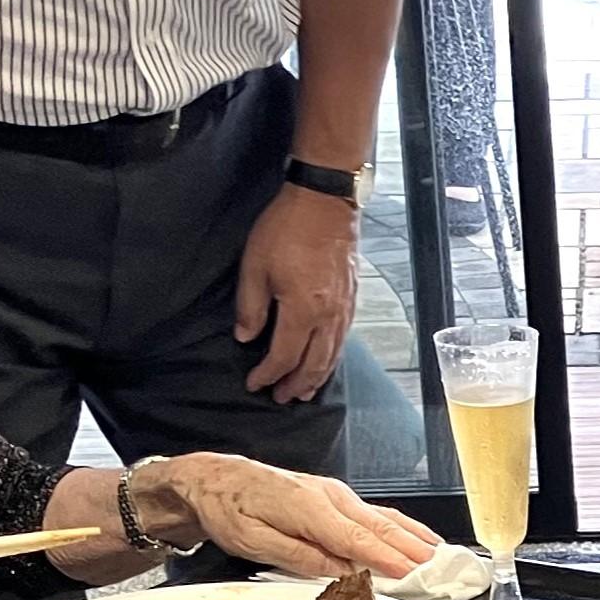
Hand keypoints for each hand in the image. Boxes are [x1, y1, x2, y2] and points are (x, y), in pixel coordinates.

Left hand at [141, 457, 437, 579]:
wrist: (211, 479)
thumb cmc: (227, 509)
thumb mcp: (252, 541)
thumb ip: (298, 555)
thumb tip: (338, 570)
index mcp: (308, 507)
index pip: (356, 538)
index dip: (386, 558)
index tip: (411, 573)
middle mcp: (328, 496)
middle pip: (377, 526)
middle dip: (409, 547)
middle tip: (437, 567)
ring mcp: (333, 493)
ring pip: (380, 517)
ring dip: (410, 535)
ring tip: (437, 553)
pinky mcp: (333, 496)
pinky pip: (372, 513)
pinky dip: (397, 525)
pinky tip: (413, 534)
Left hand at [234, 185, 362, 401]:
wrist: (325, 202)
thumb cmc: (287, 228)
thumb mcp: (255, 265)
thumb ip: (251, 306)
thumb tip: (247, 337)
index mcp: (303, 310)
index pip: (285, 356)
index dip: (268, 374)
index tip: (254, 383)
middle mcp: (328, 316)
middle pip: (314, 364)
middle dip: (295, 384)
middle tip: (281, 398)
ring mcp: (344, 308)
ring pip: (333, 355)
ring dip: (317, 377)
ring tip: (304, 391)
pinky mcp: (352, 298)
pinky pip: (343, 339)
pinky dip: (333, 357)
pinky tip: (325, 360)